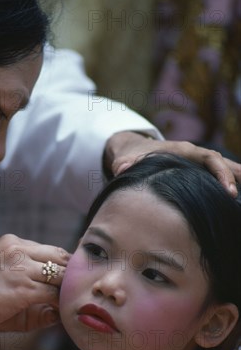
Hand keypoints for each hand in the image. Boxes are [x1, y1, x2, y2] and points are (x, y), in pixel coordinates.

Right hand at [0, 234, 68, 333]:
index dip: (63, 266)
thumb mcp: (5, 277)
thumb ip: (32, 280)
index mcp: (12, 242)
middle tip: (78, 289)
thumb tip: (60, 293)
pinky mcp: (24, 288)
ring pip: (60, 276)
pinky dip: (61, 304)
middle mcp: (18, 249)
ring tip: (72, 301)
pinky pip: (54, 294)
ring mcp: (21, 268)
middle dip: (70, 275)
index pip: (50, 250)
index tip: (71, 279)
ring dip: (67, 290)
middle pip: (60, 257)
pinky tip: (63, 312)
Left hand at [104, 131, 240, 196]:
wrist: (132, 149)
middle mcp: (194, 154)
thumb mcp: (125, 159)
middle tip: (238, 197)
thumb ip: (124, 163)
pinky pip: (217, 175)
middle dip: (233, 177)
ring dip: (237, 177)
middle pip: (222, 162)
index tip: (229, 190)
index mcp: (183, 150)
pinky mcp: (196, 170)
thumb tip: (121, 169)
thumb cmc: (130, 155)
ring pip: (223, 167)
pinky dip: (229, 182)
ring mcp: (197, 162)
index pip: (209, 158)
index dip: (220, 173)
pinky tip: (234, 200)